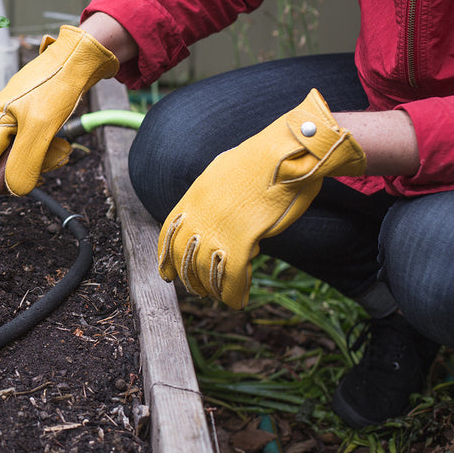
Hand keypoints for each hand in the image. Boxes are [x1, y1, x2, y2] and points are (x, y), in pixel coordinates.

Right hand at [0, 25, 118, 216]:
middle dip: (27, 170)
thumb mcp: (41, 126)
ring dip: (44, 160)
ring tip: (60, 146)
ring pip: (22, 163)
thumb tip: (13, 190)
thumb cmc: (55, 84)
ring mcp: (12, 127)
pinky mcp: (28, 127)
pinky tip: (60, 142)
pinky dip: (50, 152)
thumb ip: (25, 160)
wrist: (78, 59)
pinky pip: (34, 153)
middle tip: (49, 156)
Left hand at [157, 88, 366, 308]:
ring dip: (213, 289)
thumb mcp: (226, 173)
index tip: (167, 273)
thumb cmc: (266, 160)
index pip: (169, 232)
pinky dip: (234, 294)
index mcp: (195, 195)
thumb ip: (217, 195)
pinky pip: (232, 277)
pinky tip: (239, 300)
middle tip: (200, 290)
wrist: (288, 152)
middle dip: (190, 278)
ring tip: (222, 296)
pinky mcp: (242, 239)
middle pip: (184, 257)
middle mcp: (200, 213)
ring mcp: (218, 227)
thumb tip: (222, 211)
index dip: (166, 257)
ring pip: (206, 272)